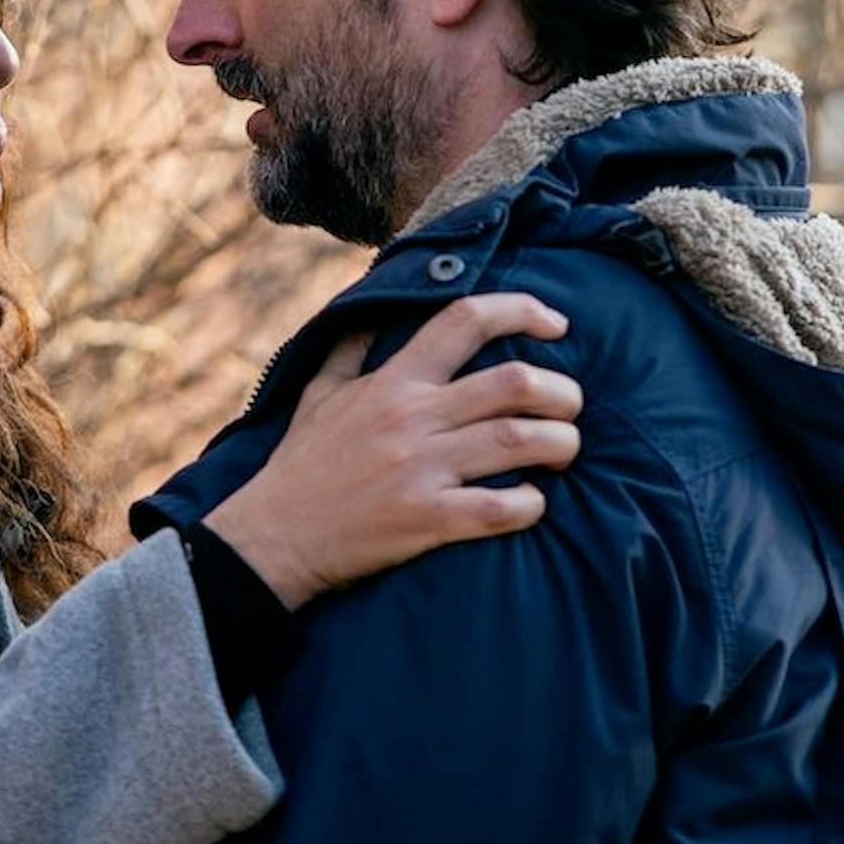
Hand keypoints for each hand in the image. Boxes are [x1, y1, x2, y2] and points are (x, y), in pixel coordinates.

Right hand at [203, 292, 582, 608]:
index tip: (557, 324)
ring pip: (520, 441)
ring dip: (561, 443)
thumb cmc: (302, 465)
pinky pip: (500, 508)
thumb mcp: (318, 393)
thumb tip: (378, 307)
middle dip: (562, 391)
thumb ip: (351, 347)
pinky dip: (531, 504)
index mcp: (392, 381)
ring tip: (566, 449)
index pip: (465, 320)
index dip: (522, 310)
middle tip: (570, 406)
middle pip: (514, 383)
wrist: (273, 537)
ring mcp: (421, 469)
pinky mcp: (426, 520)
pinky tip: (533, 503)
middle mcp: (411, 417)